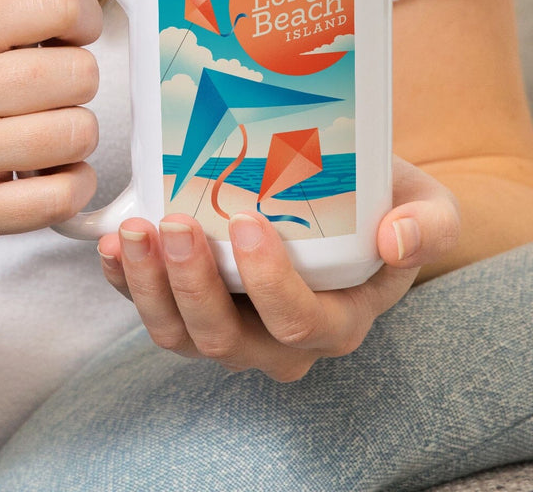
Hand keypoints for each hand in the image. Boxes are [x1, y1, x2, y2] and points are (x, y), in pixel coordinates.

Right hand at [0, 0, 102, 269]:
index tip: (70, 33)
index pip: (58, 1)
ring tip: (42, 133)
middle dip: (77, 80)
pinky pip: (59, 197)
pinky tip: (48, 174)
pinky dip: (70, 186)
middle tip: (49, 89)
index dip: (83, 16)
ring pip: (76, 134)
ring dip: (73, 136)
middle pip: (78, 73)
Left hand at [96, 156, 459, 379]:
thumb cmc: (381, 202)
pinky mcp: (187, 305)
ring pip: (178, 334)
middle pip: (225, 339)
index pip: (299, 322)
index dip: (269, 282)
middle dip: (192, 284)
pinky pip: (149, 309)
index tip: (246, 222)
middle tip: (174, 222)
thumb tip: (396, 238)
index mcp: (336, 321)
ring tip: (133, 231)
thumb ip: (428, 224)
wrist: (342, 198)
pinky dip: (123, 282)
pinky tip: (112, 244)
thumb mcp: (426, 205)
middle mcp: (277, 340)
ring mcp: (228, 327)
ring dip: (147, 286)